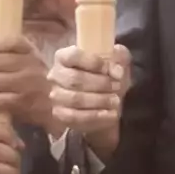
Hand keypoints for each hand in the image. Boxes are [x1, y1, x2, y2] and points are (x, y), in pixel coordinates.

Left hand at [0, 33, 49, 128]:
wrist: (57, 108)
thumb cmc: (37, 85)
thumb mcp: (32, 65)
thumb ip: (13, 58)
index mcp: (34, 53)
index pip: (13, 42)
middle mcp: (33, 65)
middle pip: (0, 61)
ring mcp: (31, 84)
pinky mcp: (26, 102)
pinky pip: (0, 99)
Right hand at [48, 40, 127, 154]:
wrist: (102, 99)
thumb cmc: (105, 75)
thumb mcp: (114, 60)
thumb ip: (118, 57)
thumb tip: (116, 70)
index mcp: (64, 57)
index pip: (73, 56)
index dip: (94, 62)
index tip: (113, 70)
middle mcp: (55, 75)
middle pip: (74, 79)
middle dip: (100, 83)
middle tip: (117, 86)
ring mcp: (56, 96)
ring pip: (75, 99)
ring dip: (99, 100)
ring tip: (115, 101)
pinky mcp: (60, 114)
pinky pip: (76, 117)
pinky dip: (96, 116)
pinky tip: (111, 114)